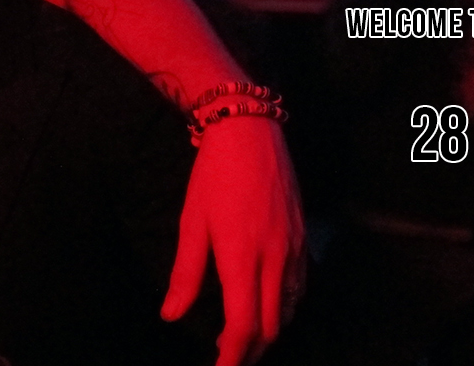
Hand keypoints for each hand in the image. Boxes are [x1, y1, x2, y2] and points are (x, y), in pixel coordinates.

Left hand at [163, 118, 304, 365]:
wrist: (250, 130)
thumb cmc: (214, 175)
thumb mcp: (192, 222)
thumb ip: (185, 273)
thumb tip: (171, 315)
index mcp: (242, 257)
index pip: (244, 326)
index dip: (233, 357)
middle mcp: (274, 258)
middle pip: (271, 326)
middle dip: (252, 351)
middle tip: (229, 357)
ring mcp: (293, 248)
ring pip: (289, 310)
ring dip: (270, 331)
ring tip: (246, 338)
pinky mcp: (302, 237)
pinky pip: (299, 287)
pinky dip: (285, 307)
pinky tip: (269, 306)